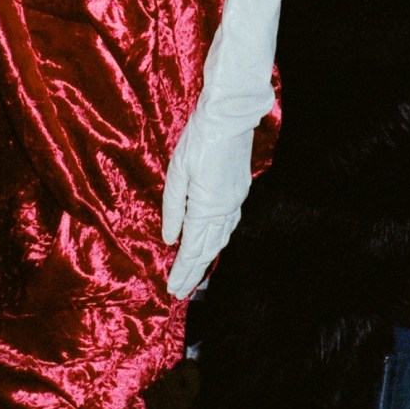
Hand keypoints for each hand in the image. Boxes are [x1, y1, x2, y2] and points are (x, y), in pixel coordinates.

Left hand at [161, 109, 255, 298]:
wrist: (230, 117)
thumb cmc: (198, 140)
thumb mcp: (177, 172)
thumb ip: (173, 208)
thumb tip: (169, 238)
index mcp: (207, 208)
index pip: (193, 249)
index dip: (182, 270)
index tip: (173, 289)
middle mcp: (225, 210)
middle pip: (208, 250)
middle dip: (194, 272)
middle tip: (181, 291)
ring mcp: (235, 201)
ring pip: (221, 239)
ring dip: (207, 259)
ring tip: (195, 275)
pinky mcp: (240, 191)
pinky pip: (229, 225)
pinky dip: (218, 240)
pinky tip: (213, 244)